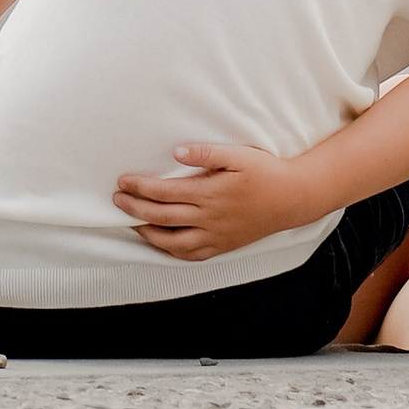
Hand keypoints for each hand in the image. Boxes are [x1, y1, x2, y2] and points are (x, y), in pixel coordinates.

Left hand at [114, 144, 297, 261]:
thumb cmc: (265, 172)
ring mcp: (215, 236)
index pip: (164, 192)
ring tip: (131, 223)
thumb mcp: (238, 154)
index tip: (123, 181)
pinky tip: (161, 242)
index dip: (140, 187)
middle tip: (116, 200)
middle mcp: (208, 218)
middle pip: (161, 217)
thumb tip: (176, 153)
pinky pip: (190, 255)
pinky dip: (170, 251)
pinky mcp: (222, 247)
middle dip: (134, 209)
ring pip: (171, 242)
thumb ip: (205, 153)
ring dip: (147, 233)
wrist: (291, 198)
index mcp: (210, 193)